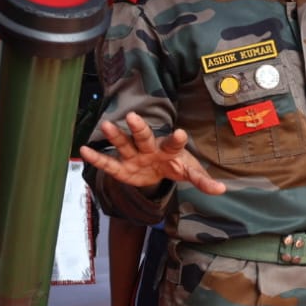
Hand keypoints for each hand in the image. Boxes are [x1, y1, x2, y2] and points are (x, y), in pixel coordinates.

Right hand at [79, 112, 225, 193]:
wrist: (159, 170)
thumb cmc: (177, 166)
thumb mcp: (192, 173)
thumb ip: (203, 180)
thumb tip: (222, 188)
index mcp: (170, 150)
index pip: (174, 144)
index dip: (177, 139)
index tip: (181, 133)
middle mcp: (150, 149)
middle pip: (144, 137)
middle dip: (139, 128)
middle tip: (133, 117)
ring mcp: (135, 156)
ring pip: (124, 144)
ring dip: (116, 136)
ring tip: (106, 126)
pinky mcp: (123, 168)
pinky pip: (109, 163)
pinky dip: (97, 158)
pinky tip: (83, 150)